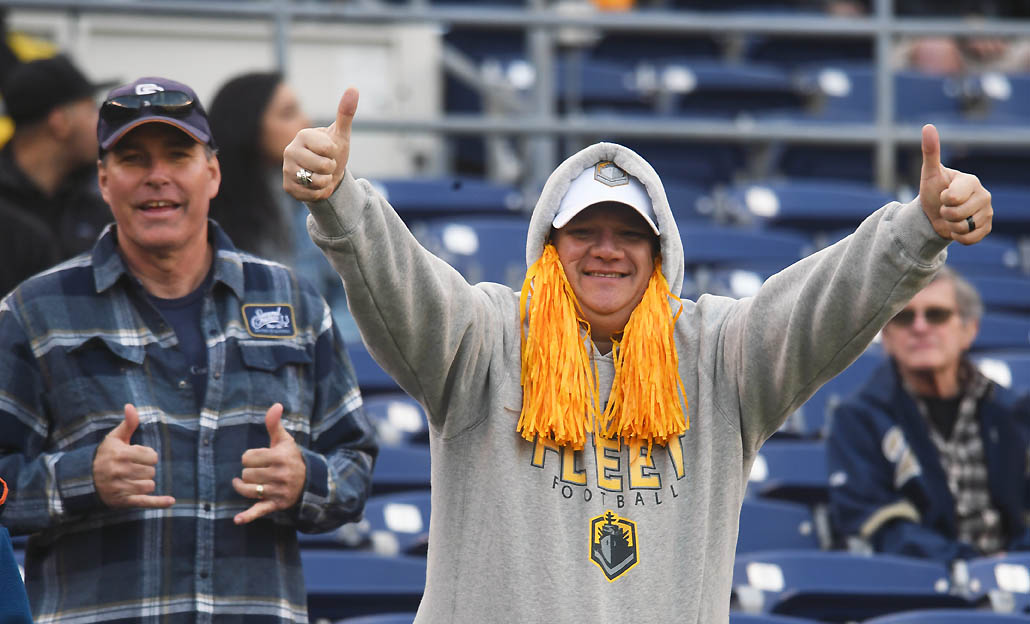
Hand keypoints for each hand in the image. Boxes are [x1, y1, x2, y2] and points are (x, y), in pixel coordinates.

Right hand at [93, 404, 175, 508]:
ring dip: (146, 482)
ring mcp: (120, 488)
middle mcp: (120, 471)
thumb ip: (128, 423)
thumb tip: (131, 406)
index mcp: (121, 454)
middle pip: (151, 471)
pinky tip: (171, 501)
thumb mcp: (115, 438)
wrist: (84, 478)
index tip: (139, 456)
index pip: (152, 456)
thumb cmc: (105, 455)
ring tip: (134, 479)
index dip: (148, 456)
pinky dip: (159, 502)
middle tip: (134, 468)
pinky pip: (144, 502)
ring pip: (149, 485)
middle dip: (146, 469)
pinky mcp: (121, 501)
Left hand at [233, 403, 306, 524]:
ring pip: (248, 489)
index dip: (249, 457)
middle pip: (246, 474)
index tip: (258, 459)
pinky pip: (259, 510)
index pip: (247, 457)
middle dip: (248, 472)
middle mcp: (280, 474)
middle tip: (258, 471)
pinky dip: (248, 516)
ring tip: (246, 483)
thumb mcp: (284, 440)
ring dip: (244, 486)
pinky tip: (237, 520)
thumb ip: (274, 423)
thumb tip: (276, 405)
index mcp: (279, 457)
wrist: (309, 480)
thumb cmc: (290, 457)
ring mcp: (278, 491)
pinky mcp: (276, 504)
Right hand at [283, 87, 358, 202]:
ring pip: (317, 182)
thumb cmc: (332, 151)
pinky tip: (317, 186)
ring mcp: (286, 170)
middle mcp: (289, 151)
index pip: (327, 149)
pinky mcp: (288, 187)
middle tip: (327, 164)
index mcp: (302, 135)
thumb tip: (353, 88)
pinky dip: (320, 193)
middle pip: (323, 166)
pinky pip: (312, 195)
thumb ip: (345, 113)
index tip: (330, 151)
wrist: (326, 174)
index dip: (335, 153)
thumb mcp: (341, 134)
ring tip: (322, 175)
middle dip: (332, 168)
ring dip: (327, 181)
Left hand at [918, 124, 992, 244]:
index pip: (953, 198)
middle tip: (945, 208)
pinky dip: (959, 238)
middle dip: (945, 214)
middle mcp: (984, 195)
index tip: (943, 195)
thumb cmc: (933, 190)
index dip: (942, 200)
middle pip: (957, 214)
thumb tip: (928, 126)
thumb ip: (931, 152)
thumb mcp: (929, 173)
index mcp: (971, 181)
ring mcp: (987, 212)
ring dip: (951, 226)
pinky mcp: (986, 228)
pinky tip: (957, 228)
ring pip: (964, 228)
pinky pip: (971, 239)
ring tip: (951, 218)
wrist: (934, 214)